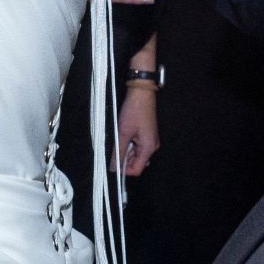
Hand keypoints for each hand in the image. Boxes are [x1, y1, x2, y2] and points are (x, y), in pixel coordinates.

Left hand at [119, 36, 161, 176]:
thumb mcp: (123, 132)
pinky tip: (120, 135)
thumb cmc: (133, 112)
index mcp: (149, 148)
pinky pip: (136, 146)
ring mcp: (149, 140)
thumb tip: (113, 168)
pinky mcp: (146, 134)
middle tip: (112, 146)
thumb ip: (118, 151)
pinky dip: (127, 144)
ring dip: (123, 150)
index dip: (123, 170)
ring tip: (116, 138)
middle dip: (122, 159)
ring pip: (134, 154)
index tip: (111, 162)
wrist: (141, 93)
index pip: (136, 169)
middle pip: (136, 162)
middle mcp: (152, 147)